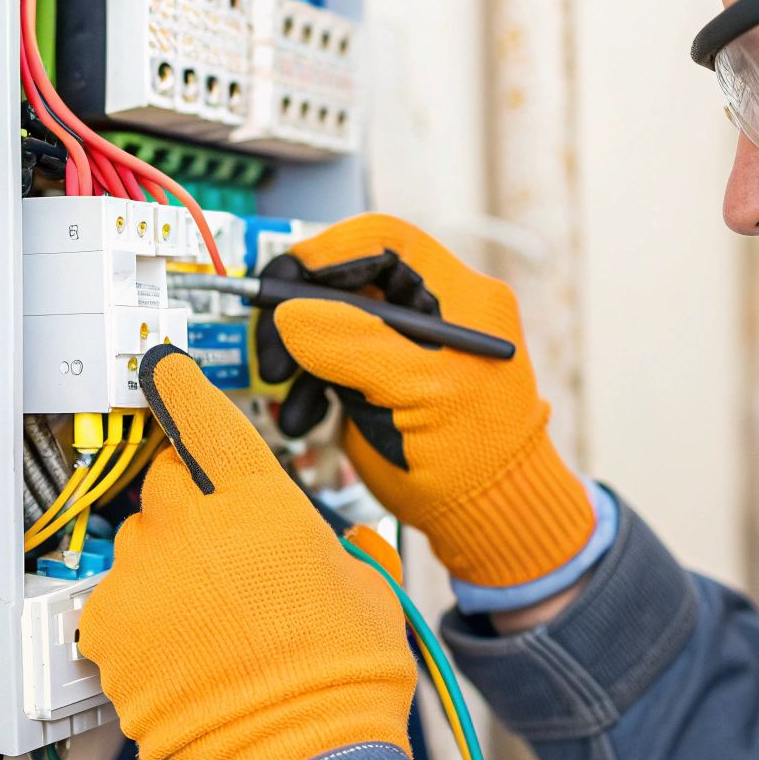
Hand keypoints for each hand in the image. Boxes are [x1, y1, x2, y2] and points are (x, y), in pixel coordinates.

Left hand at [79, 346, 415, 759]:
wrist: (299, 753)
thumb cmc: (341, 677)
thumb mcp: (367, 587)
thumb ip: (338, 544)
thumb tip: (340, 541)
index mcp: (260, 501)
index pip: (204, 416)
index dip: (180, 385)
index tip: (161, 366)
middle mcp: (193, 525)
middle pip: (169, 483)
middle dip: (191, 509)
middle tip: (225, 559)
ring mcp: (145, 575)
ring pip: (138, 544)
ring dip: (163, 566)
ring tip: (206, 619)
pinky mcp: (110, 626)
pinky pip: (113, 602)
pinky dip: (136, 621)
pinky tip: (178, 651)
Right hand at [257, 213, 594, 588]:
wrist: (487, 517)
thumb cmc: (479, 457)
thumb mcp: (418, 392)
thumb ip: (354, 344)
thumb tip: (289, 312)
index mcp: (456, 296)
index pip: (384, 242)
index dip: (330, 255)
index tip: (288, 287)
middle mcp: (427, 310)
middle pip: (346, 278)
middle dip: (300, 309)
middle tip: (272, 345)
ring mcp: (399, 344)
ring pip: (326, 320)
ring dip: (295, 353)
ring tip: (282, 388)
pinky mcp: (376, 377)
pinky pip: (326, 362)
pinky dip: (305, 386)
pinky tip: (300, 417)